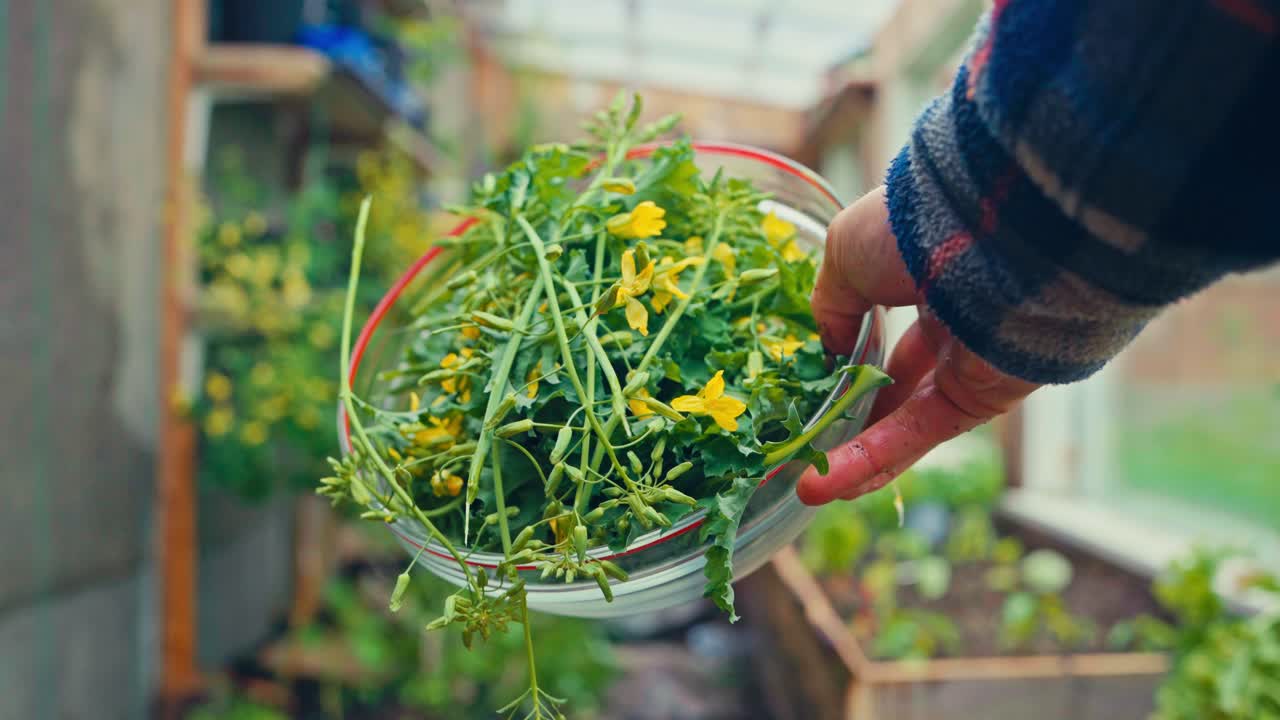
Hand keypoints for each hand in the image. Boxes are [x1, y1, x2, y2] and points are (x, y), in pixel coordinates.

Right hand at [797, 186, 1039, 504]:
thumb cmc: (915, 227)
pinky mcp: (983, 397)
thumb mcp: (847, 251)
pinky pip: (919, 433)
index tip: (806, 389)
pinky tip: (824, 481)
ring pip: (902, 420)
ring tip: (804, 486)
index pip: (881, 329)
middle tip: (803, 446)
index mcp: (924, 273)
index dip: (842, 362)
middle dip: (846, 419)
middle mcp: (951, 319)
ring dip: (853, 456)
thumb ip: (832, 304)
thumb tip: (827, 350)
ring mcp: (969, 361)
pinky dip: (872, 459)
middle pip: (892, 385)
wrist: (992, 232)